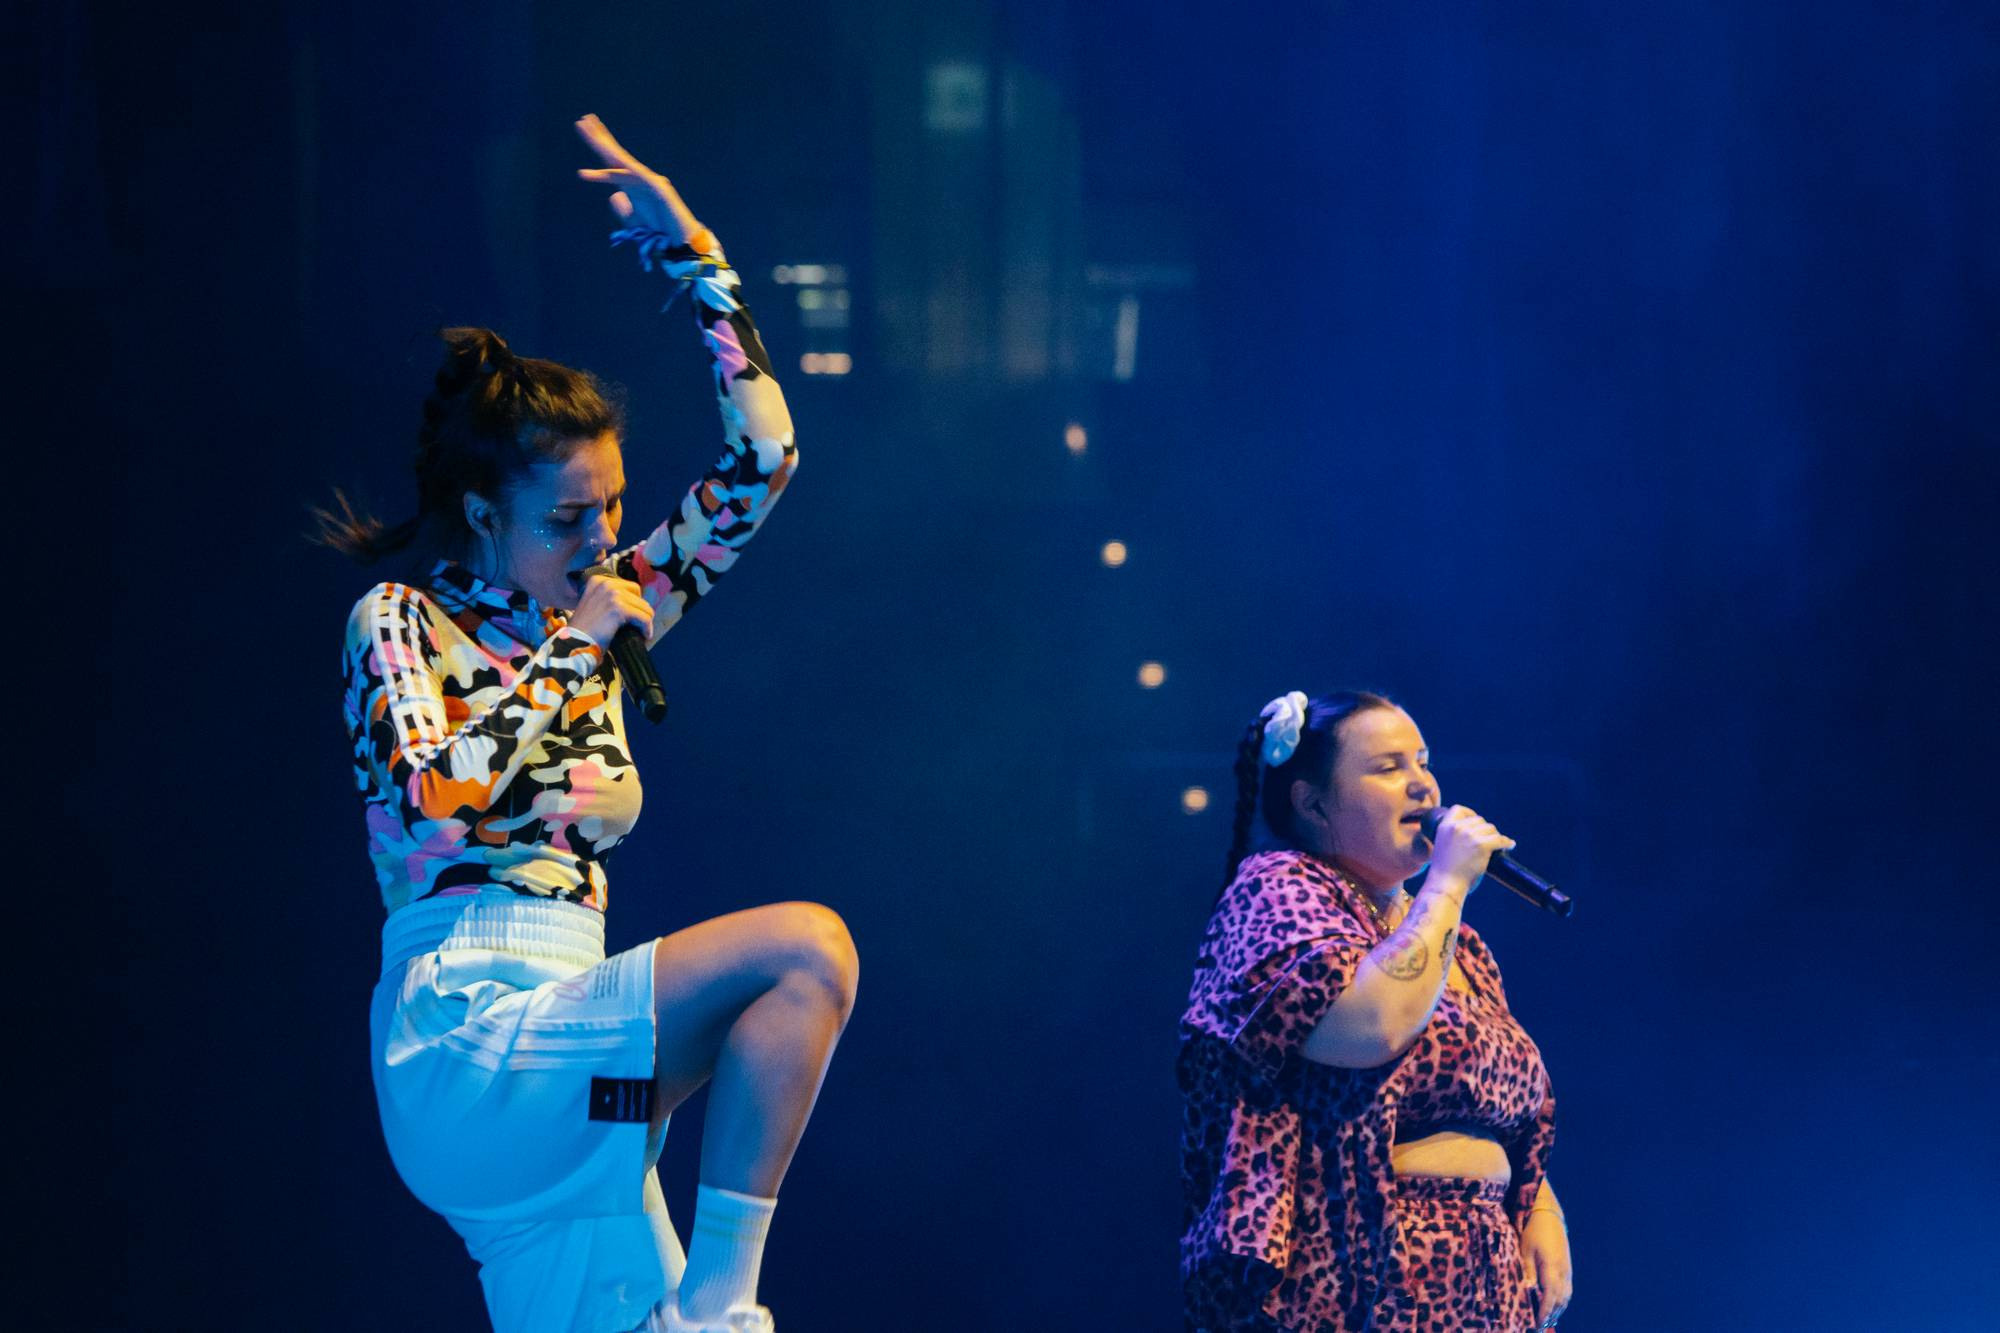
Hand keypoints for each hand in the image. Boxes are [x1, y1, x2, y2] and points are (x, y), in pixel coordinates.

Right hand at [571, 573, 652, 646]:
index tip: (633, 616)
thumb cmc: (585, 630)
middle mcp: (605, 583)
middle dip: (640, 609)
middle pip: (638, 594)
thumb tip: (634, 602)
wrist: (575, 643)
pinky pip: (644, 617)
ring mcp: (612, 594)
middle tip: (638, 624)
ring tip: (641, 631)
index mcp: (598, 580)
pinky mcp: (619, 608)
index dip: (633, 602)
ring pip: (644, 607)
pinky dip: (647, 628)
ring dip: (645, 620)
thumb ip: (609, 599)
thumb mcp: (594, 605)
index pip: (628, 587)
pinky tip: (644, 635)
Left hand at [573, 113, 704, 243]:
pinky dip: (615, 175)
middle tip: (583, 120)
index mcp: (633, 185)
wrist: (682, 243)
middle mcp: (641, 178)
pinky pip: (633, 179)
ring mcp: (651, 181)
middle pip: (616, 155)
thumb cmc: (661, 234)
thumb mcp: (634, 222)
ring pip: (622, 162)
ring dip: (603, 147)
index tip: (584, 128)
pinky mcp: (659, 189)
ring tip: (588, 132)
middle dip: (599, 137)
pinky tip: (602, 167)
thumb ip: (623, 208)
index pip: (613, 161)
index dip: (600, 145)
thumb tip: (613, 195)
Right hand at [1424, 805, 1515, 893]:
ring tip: (1498, 844)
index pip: (1459, 809)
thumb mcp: (1442, 847)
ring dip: (1495, 836)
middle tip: (1489, 839)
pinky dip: (1506, 842)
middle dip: (1485, 829)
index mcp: (1445, 827)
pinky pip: (1499, 839)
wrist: (1446, 885)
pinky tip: (1509, 846)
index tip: (1476, 822)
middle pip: (1478, 820)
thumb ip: (1453, 838)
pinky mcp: (1482, 845)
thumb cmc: (1444, 872)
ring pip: (1490, 828)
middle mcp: (1457, 828)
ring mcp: (1470, 836)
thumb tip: (1472, 834)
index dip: (1469, 813)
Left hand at [1520, 1209, 1572, 1328]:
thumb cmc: (1533, 1230)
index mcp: (1552, 1266)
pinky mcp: (1567, 1266)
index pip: (1550, 1296)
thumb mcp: (1525, 1248)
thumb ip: (1527, 1270)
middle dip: (1552, 1314)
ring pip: (1566, 1296)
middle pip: (1561, 1300)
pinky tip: (1555, 1305)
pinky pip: (1567, 1289)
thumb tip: (1529, 1289)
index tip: (1538, 1322)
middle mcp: (1563, 1270)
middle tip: (1542, 1326)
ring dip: (1558, 1309)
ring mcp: (1567, 1269)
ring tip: (1549, 1320)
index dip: (1545, 1311)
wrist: (1549, 1215)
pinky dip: (1562, 1300)